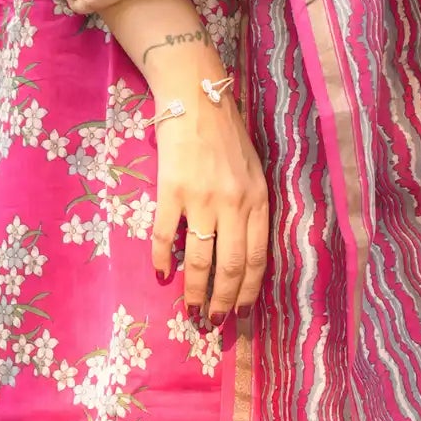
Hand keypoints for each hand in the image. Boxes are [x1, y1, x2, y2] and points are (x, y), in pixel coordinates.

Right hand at [149, 72, 269, 323]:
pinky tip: (161, 275)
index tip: (240, 314)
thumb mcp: (253, 172)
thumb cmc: (225, 135)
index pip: (258, 258)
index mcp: (258, 200)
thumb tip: (241, 253)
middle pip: (231, 266)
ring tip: (191, 311)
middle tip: (213, 323)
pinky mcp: (171, 189)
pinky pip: (164, 235)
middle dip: (222, 301)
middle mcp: (234, 203)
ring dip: (195, 291)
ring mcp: (202, 197)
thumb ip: (250, 209)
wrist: (196, 96)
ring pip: (200, 258)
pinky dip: (161, 259)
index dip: (248, 291)